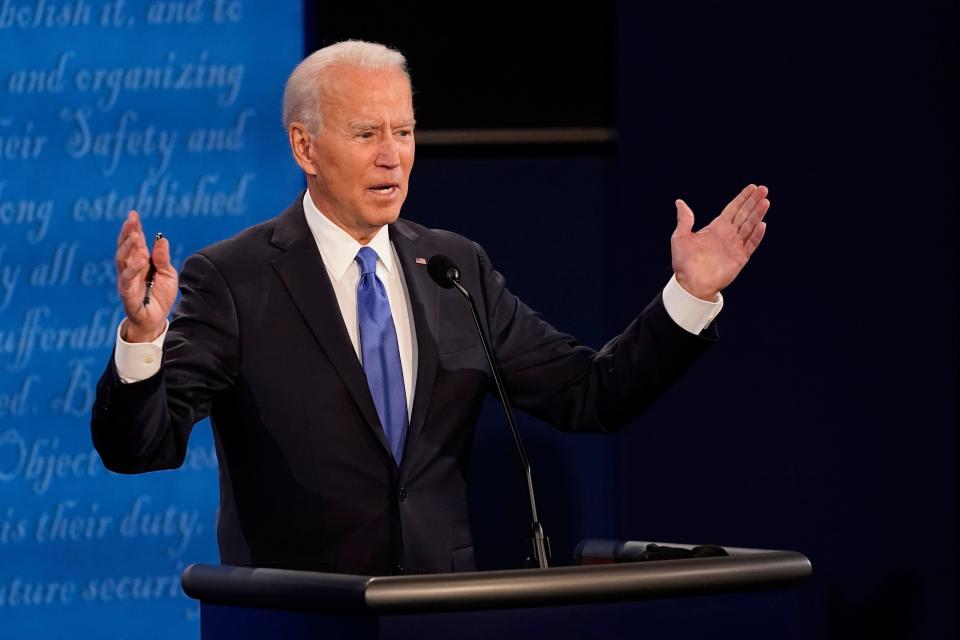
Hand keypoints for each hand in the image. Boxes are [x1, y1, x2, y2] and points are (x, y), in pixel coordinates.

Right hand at [115, 211, 177, 341]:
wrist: (157, 319)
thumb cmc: (160, 296)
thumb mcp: (168, 274)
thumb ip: (162, 258)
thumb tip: (161, 239)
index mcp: (139, 262)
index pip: (134, 242)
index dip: (133, 228)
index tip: (133, 214)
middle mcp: (130, 269)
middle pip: (124, 247)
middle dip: (127, 233)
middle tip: (131, 220)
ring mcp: (126, 281)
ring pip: (122, 261)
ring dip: (128, 247)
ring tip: (136, 235)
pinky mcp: (127, 294)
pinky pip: (127, 280)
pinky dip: (133, 269)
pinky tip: (141, 259)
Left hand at [670, 184, 769, 300]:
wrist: (690, 284)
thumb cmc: (683, 262)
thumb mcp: (680, 237)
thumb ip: (684, 220)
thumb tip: (679, 202)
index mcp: (716, 228)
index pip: (733, 209)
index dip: (742, 198)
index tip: (752, 187)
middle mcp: (728, 235)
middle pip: (744, 214)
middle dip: (754, 201)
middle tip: (764, 189)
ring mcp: (735, 246)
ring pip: (750, 226)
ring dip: (758, 214)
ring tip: (765, 201)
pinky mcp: (740, 259)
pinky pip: (751, 244)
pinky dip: (756, 235)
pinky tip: (762, 224)